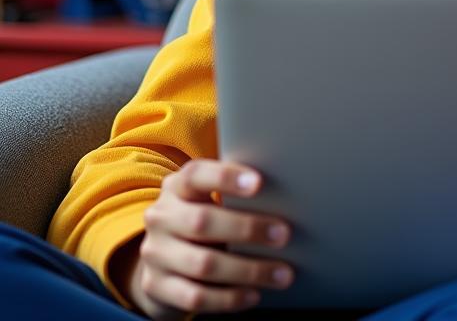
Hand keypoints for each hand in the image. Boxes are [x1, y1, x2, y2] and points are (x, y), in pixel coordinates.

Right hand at [123, 159, 294, 318]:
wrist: (161, 258)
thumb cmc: (203, 216)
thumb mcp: (208, 198)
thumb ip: (234, 194)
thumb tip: (286, 197)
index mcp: (177, 186)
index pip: (196, 175)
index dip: (226, 177)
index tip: (259, 183)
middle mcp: (161, 217)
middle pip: (202, 222)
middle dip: (248, 229)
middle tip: (284, 235)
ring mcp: (155, 254)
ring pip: (203, 264)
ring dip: (248, 270)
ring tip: (282, 273)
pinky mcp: (156, 286)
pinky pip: (195, 297)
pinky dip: (228, 298)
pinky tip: (253, 294)